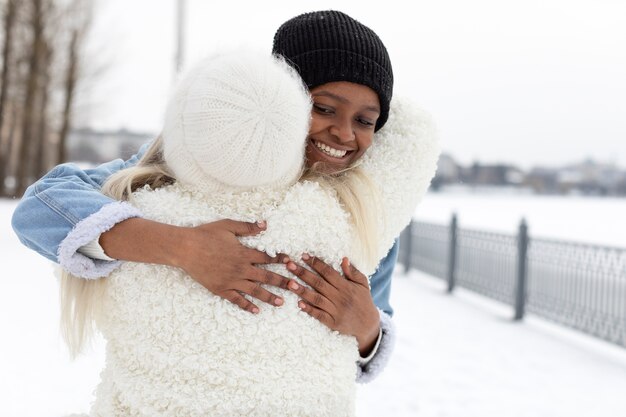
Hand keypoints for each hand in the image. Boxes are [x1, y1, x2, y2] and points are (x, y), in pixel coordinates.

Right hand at [101, 218, 288, 312]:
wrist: (186, 248)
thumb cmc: (206, 234)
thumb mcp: (228, 226)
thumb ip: (247, 227)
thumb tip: (265, 224)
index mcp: (244, 253)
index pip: (268, 258)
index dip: (281, 260)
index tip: (293, 263)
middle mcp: (241, 269)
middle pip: (267, 277)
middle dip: (283, 282)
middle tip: (296, 288)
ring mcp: (231, 280)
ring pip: (255, 291)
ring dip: (269, 297)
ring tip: (281, 303)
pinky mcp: (221, 289)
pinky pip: (237, 300)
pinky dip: (247, 306)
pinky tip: (256, 311)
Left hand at [285, 255, 379, 355]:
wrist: (368, 324)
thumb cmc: (364, 301)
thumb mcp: (363, 284)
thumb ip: (353, 272)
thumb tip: (343, 259)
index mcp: (346, 286)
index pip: (328, 272)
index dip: (315, 263)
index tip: (303, 256)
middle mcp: (339, 297)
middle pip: (318, 283)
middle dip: (303, 273)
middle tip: (289, 265)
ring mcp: (335, 310)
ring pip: (316, 298)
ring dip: (302, 290)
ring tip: (289, 283)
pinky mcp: (332, 322)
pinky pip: (319, 315)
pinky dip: (309, 309)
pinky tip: (299, 303)